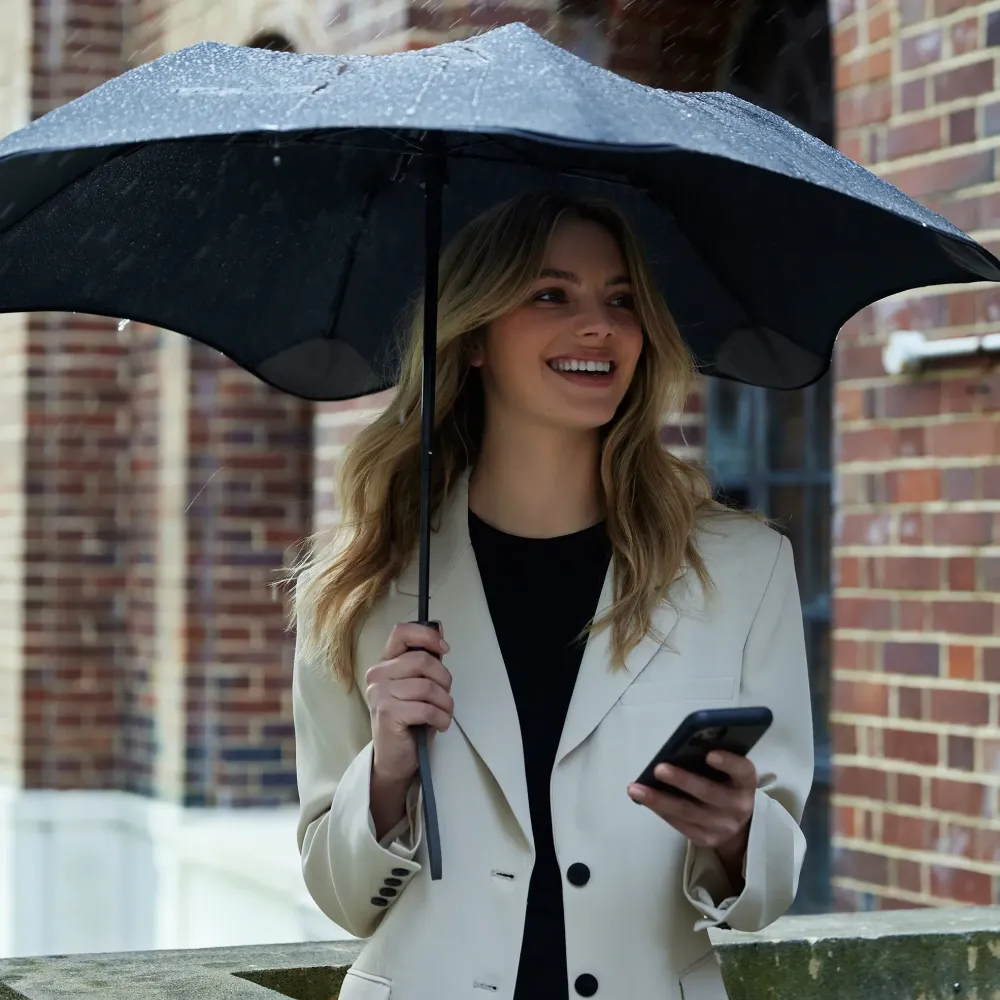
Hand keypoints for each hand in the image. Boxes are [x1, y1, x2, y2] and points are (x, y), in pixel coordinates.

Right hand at [366, 622, 453, 785]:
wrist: (394, 758)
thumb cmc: (410, 721)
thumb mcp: (418, 686)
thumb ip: (425, 662)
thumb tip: (439, 632)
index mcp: (385, 663)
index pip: (402, 632)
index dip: (427, 636)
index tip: (444, 649)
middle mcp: (378, 674)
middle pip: (423, 660)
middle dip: (444, 680)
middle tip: (445, 696)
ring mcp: (380, 693)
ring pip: (428, 687)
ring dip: (445, 703)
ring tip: (443, 714)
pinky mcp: (387, 713)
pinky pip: (427, 708)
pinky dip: (441, 718)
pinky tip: (439, 724)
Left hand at [627, 751, 756, 885]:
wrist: (735, 821)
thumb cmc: (725, 783)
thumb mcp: (728, 771)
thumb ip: (713, 759)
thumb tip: (680, 746)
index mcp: (746, 782)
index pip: (743, 771)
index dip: (728, 763)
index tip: (710, 754)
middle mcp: (739, 806)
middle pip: (709, 794)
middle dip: (682, 781)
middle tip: (658, 768)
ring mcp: (723, 826)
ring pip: (688, 812)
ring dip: (659, 799)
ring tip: (636, 788)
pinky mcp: (706, 839)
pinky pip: (679, 825)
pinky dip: (660, 810)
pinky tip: (643, 799)